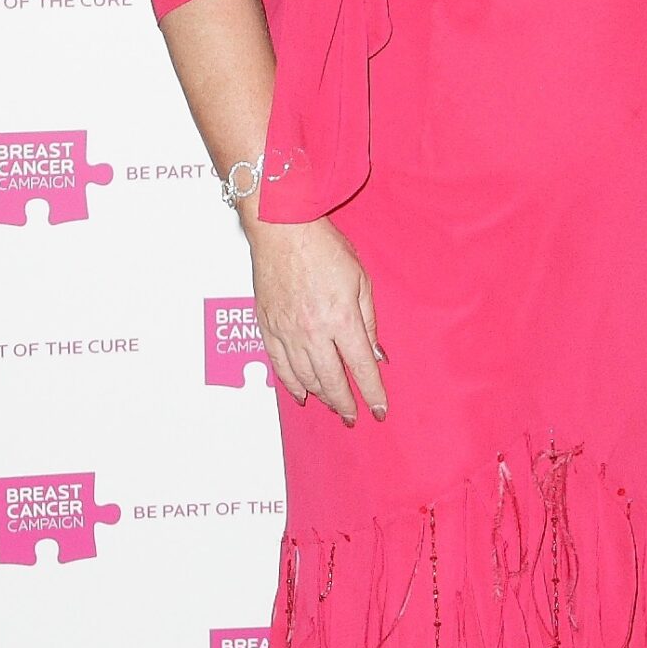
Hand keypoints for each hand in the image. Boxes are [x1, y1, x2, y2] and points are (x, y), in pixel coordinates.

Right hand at [246, 216, 385, 424]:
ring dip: (321, 396)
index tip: (379, 410)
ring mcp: (287, 332)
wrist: (282, 229)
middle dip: (345, 403)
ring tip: (334, 406)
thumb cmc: (323, 247)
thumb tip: (376, 354)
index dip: (372, 392)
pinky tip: (301, 394)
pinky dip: (291, 384)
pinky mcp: (268, 327)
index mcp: (341, 319)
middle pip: (332, 380)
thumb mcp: (360, 280)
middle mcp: (313, 331)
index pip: (361, 367)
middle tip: (353, 417)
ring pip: (305, 378)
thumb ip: (369, 321)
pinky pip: (279, 366)